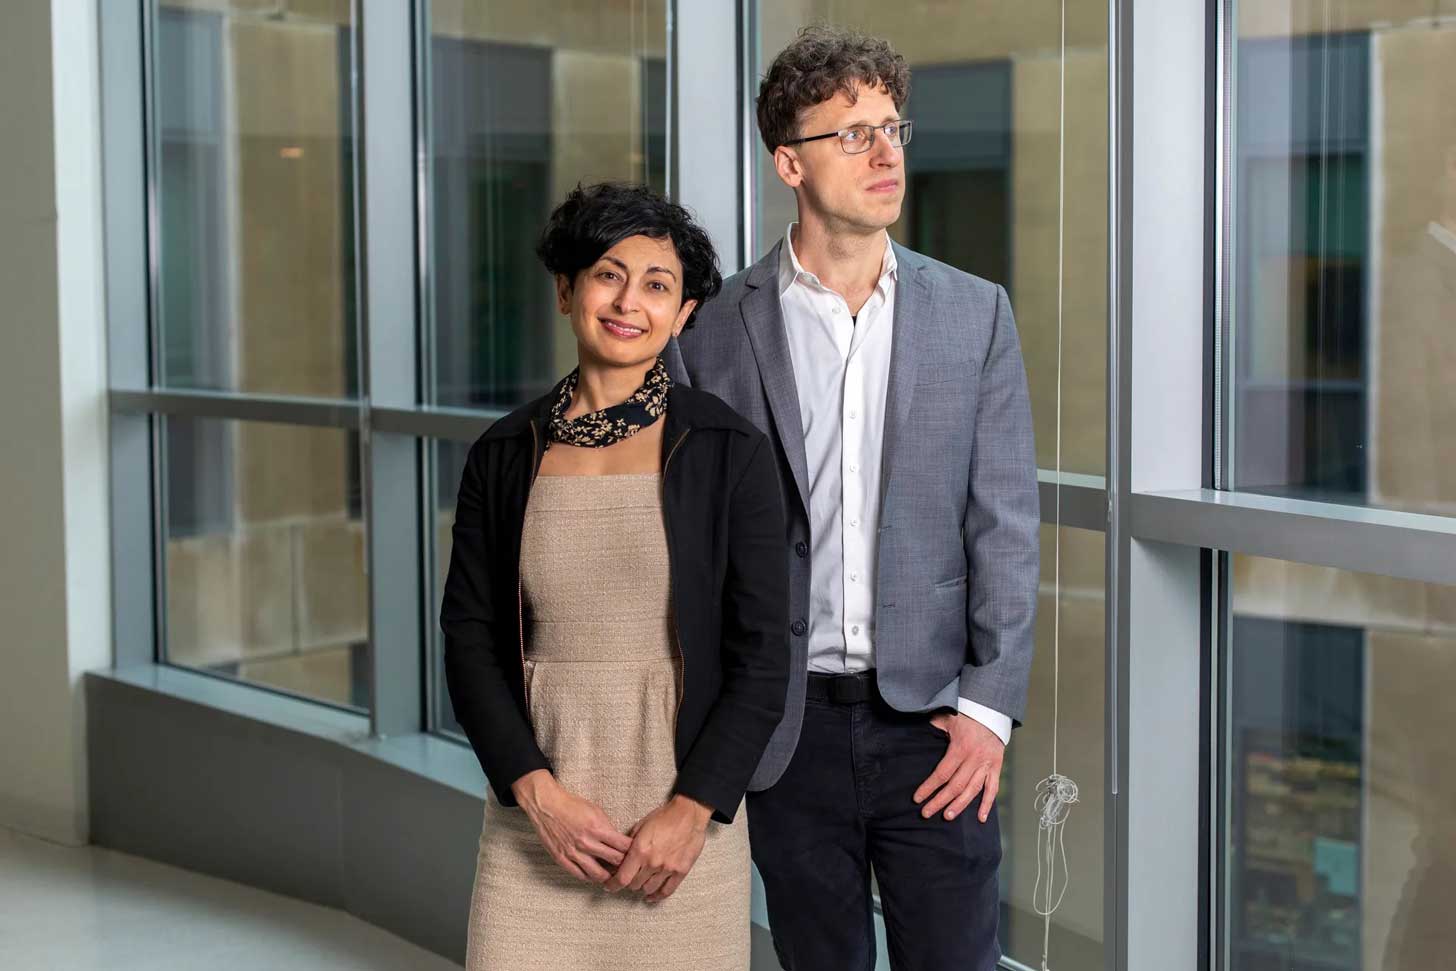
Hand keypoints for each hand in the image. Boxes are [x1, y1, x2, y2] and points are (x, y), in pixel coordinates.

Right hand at [512, 770, 632, 882]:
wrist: (546, 805)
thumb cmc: (571, 805)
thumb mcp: (595, 811)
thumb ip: (607, 828)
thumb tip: (619, 842)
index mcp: (597, 828)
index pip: (623, 847)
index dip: (632, 852)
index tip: (636, 855)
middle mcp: (586, 842)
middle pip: (614, 862)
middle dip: (624, 866)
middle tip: (629, 868)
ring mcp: (573, 852)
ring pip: (598, 874)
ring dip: (608, 877)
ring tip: (613, 876)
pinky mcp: (562, 859)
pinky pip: (580, 875)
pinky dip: (590, 877)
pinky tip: (595, 875)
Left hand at [604, 794, 711, 901]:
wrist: (689, 814)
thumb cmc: (665, 816)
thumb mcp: (641, 826)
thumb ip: (630, 843)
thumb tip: (621, 857)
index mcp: (640, 850)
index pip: (622, 878)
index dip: (612, 885)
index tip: (609, 886)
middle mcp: (652, 862)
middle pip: (634, 885)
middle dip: (629, 882)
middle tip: (629, 877)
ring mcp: (667, 868)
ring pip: (649, 889)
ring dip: (643, 887)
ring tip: (642, 881)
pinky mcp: (681, 871)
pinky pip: (667, 891)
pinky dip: (658, 896)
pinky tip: (652, 896)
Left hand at [912, 711, 1003, 822]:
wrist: (992, 712)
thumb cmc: (966, 716)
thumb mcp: (947, 718)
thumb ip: (933, 726)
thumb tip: (915, 732)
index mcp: (960, 747)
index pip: (942, 773)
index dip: (929, 787)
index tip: (918, 798)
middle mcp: (974, 758)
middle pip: (955, 786)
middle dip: (939, 801)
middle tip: (926, 813)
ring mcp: (987, 764)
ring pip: (973, 790)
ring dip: (960, 805)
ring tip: (947, 816)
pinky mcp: (996, 767)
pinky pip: (992, 789)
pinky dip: (987, 804)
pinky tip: (980, 818)